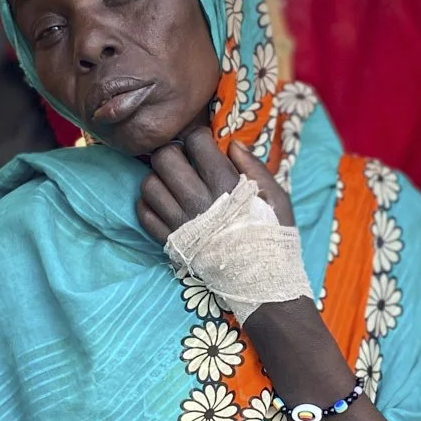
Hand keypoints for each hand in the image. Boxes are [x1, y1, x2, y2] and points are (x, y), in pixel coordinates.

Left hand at [138, 126, 294, 243]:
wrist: (260, 281)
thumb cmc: (271, 235)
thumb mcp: (276, 197)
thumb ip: (254, 167)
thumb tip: (232, 144)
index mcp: (225, 185)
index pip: (195, 141)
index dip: (198, 139)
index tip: (203, 147)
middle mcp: (198, 201)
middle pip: (164, 158)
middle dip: (173, 153)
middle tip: (183, 162)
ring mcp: (180, 222)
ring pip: (148, 184)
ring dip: (158, 179)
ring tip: (172, 185)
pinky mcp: (169, 241)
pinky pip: (143, 213)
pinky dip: (149, 204)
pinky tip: (165, 204)